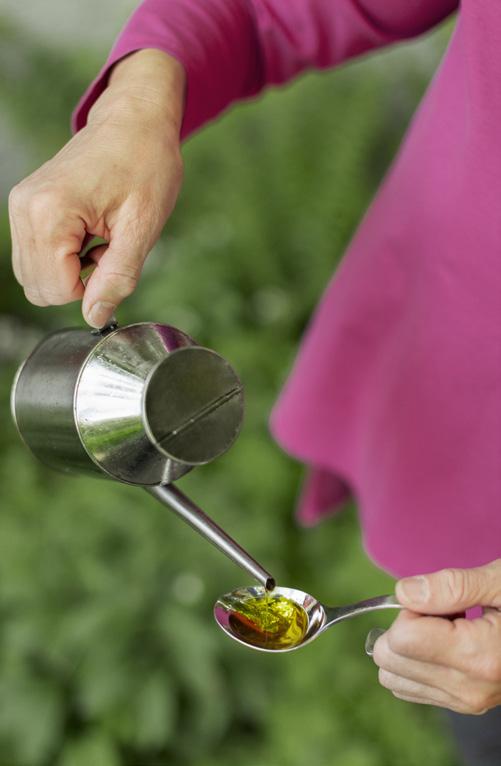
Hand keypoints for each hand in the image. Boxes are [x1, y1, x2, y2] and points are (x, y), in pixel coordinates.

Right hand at [8, 50, 185, 327]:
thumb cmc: (145, 164)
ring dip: (70, 272)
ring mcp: (21, 206)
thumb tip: (96, 318)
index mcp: (51, 213)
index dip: (91, 290)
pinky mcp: (26, 207)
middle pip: (38, 288)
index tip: (114, 259)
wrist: (134, 121)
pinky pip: (35, 257)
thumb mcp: (142, 227)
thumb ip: (118, 277)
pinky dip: (63, 258)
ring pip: (33, 276)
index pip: (55, 290)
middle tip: (109, 250)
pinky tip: (88, 235)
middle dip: (78, 283)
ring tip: (100, 240)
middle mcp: (25, 209)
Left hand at [370, 559, 500, 713]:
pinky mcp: (464, 705)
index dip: (411, 609)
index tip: (440, 600)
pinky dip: (417, 661)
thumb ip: (450, 586)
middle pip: (390, 660)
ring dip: (411, 644)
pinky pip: (409, 686)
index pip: (401, 639)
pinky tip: (450, 642)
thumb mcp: (498, 581)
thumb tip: (403, 593)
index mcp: (479, 656)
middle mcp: (470, 688)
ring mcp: (467, 702)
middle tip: (445, 612)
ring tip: (450, 627)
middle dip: (406, 626)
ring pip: (394, 676)